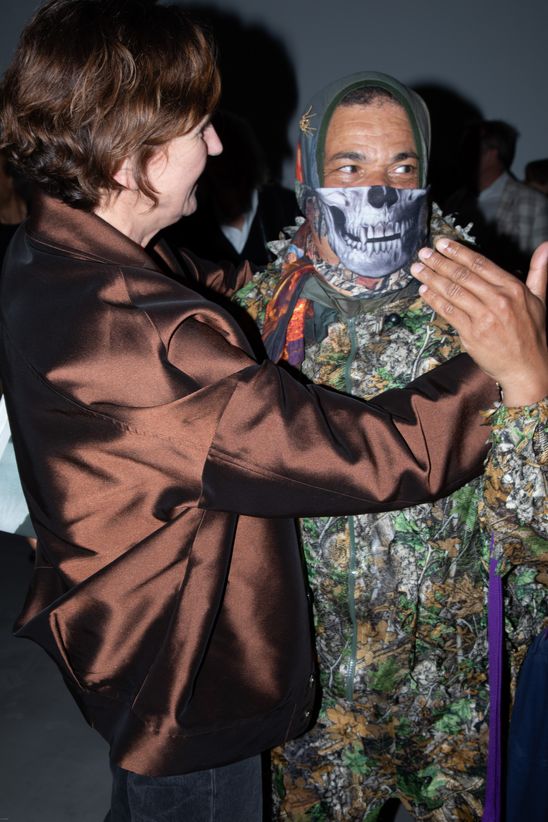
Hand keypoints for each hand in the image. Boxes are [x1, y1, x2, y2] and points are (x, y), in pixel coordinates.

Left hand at [410, 238, 547, 405]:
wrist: (527, 368)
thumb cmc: (532, 334)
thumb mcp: (540, 299)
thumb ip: (538, 271)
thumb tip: (545, 247)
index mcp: (512, 288)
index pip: (480, 264)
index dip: (458, 252)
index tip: (442, 244)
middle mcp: (498, 300)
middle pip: (462, 275)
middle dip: (439, 262)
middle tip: (423, 254)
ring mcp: (484, 317)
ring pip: (452, 292)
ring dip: (431, 278)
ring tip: (418, 269)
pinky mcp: (472, 333)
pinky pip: (448, 312)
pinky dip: (434, 300)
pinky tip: (424, 291)